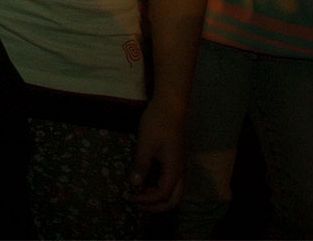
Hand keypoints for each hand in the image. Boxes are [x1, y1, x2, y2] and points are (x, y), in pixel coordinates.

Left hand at [129, 94, 187, 210]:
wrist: (171, 105)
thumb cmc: (158, 122)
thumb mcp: (146, 143)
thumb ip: (141, 164)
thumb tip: (135, 184)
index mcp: (174, 169)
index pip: (163, 194)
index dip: (147, 199)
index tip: (132, 196)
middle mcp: (180, 171)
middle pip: (174, 200)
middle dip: (156, 206)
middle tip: (137, 204)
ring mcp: (180, 166)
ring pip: (175, 192)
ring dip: (159, 199)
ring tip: (141, 195)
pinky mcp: (177, 160)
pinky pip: (173, 183)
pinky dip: (161, 189)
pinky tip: (147, 183)